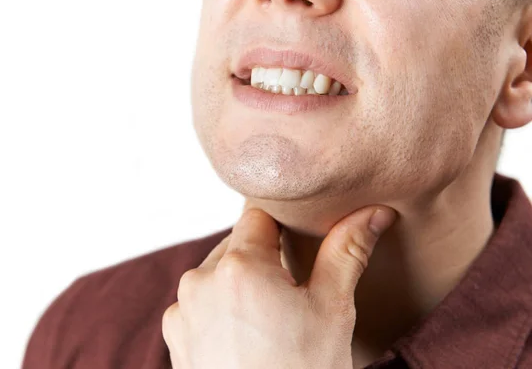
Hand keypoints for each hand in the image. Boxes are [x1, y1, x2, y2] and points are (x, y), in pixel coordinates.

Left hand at [162, 205, 396, 368]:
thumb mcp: (332, 310)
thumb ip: (347, 251)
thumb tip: (374, 212)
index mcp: (239, 266)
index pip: (258, 215)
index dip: (282, 226)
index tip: (298, 244)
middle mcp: (199, 280)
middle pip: (237, 245)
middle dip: (264, 258)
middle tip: (292, 290)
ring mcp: (181, 310)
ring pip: (217, 273)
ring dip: (240, 283)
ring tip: (269, 318)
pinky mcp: (173, 335)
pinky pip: (199, 303)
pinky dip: (219, 309)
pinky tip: (244, 336)